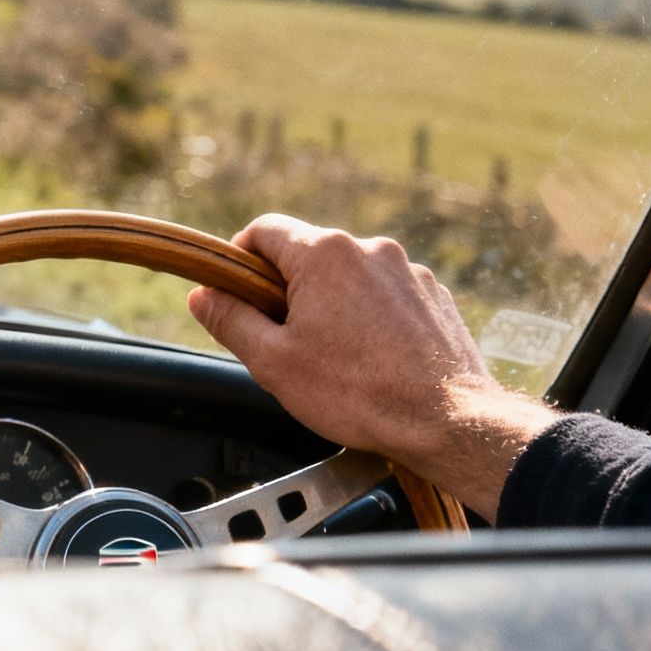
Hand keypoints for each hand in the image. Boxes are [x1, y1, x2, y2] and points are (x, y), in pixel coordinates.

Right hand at [188, 214, 560, 520]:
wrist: (447, 420)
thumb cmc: (358, 394)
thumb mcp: (273, 363)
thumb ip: (231, 321)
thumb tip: (202, 296)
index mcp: (323, 255)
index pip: (264, 230)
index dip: (240, 260)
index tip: (235, 293)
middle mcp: (369, 249)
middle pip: (308, 255)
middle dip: (288, 291)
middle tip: (282, 341)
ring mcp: (408, 271)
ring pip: (349, 277)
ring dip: (332, 306)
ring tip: (334, 359)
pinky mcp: (434, 295)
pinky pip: (386, 295)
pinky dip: (370, 318)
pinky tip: (372, 360)